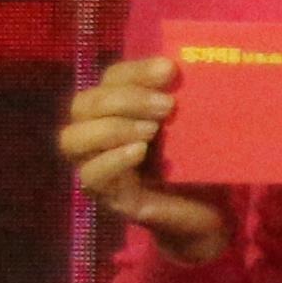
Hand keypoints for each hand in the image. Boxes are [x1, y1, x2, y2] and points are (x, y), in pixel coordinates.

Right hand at [59, 55, 228, 268]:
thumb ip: (182, 99)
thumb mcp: (192, 126)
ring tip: (151, 130)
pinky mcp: (108, 198)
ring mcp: (98, 168)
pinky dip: (112, 160)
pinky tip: (138, 152)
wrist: (209, 214)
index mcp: (120, 111)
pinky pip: (90, 176)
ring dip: (111, 127)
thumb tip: (181, 68)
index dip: (134, 71)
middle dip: (123, 99)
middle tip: (166, 106)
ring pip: (72, 139)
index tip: (169, 69)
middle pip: (83, 105)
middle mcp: (99, 136)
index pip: (110, 79)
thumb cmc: (200, 164)